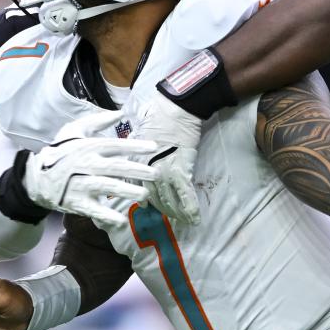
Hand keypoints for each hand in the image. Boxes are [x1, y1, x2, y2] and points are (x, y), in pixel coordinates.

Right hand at [25, 111, 159, 225]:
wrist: (36, 177)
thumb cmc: (61, 152)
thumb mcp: (74, 130)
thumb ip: (98, 120)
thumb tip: (121, 112)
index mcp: (89, 147)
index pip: (116, 145)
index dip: (135, 146)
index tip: (154, 147)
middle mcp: (87, 164)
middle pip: (116, 167)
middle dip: (138, 171)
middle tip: (156, 175)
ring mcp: (81, 184)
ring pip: (107, 187)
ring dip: (127, 191)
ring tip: (145, 195)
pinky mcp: (77, 202)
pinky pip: (94, 210)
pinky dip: (108, 216)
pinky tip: (122, 220)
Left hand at [132, 92, 202, 224]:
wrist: (174, 109)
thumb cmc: (157, 115)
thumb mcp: (139, 131)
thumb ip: (136, 144)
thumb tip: (136, 147)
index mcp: (135, 160)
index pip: (136, 185)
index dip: (143, 198)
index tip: (147, 206)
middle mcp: (146, 170)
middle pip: (153, 196)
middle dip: (162, 209)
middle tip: (170, 217)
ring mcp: (163, 172)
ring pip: (169, 199)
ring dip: (177, 213)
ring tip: (184, 221)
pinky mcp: (181, 171)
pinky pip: (185, 195)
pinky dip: (190, 208)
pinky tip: (195, 219)